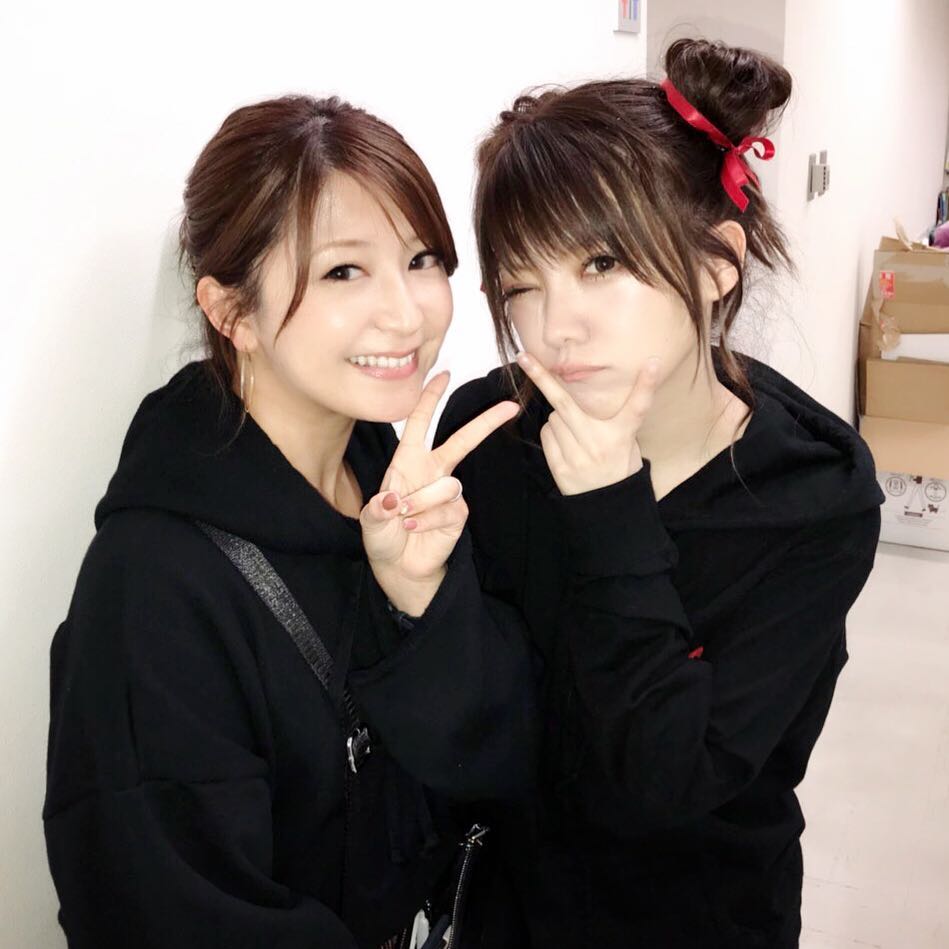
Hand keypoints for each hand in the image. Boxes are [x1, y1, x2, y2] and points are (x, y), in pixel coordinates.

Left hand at [360, 371, 518, 615]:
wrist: (399, 567)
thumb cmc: (383, 536)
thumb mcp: (370, 521)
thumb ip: (377, 509)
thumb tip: (394, 498)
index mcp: (407, 461)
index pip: (419, 423)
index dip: (429, 398)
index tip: (443, 374)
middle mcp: (431, 471)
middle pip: (462, 440)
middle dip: (485, 422)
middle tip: (510, 405)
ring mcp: (448, 491)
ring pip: (447, 485)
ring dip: (421, 503)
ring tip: (405, 518)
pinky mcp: (459, 512)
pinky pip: (449, 509)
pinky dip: (428, 521)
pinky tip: (415, 529)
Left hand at [517, 352, 660, 496]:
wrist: (608, 505)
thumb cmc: (618, 464)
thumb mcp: (627, 439)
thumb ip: (617, 416)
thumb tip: (603, 389)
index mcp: (622, 435)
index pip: (637, 407)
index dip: (646, 384)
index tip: (652, 362)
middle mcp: (600, 444)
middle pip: (565, 404)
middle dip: (542, 378)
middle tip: (524, 358)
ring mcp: (578, 457)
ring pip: (552, 418)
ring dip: (558, 418)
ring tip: (575, 433)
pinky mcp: (561, 468)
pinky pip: (547, 435)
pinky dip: (552, 433)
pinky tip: (566, 444)